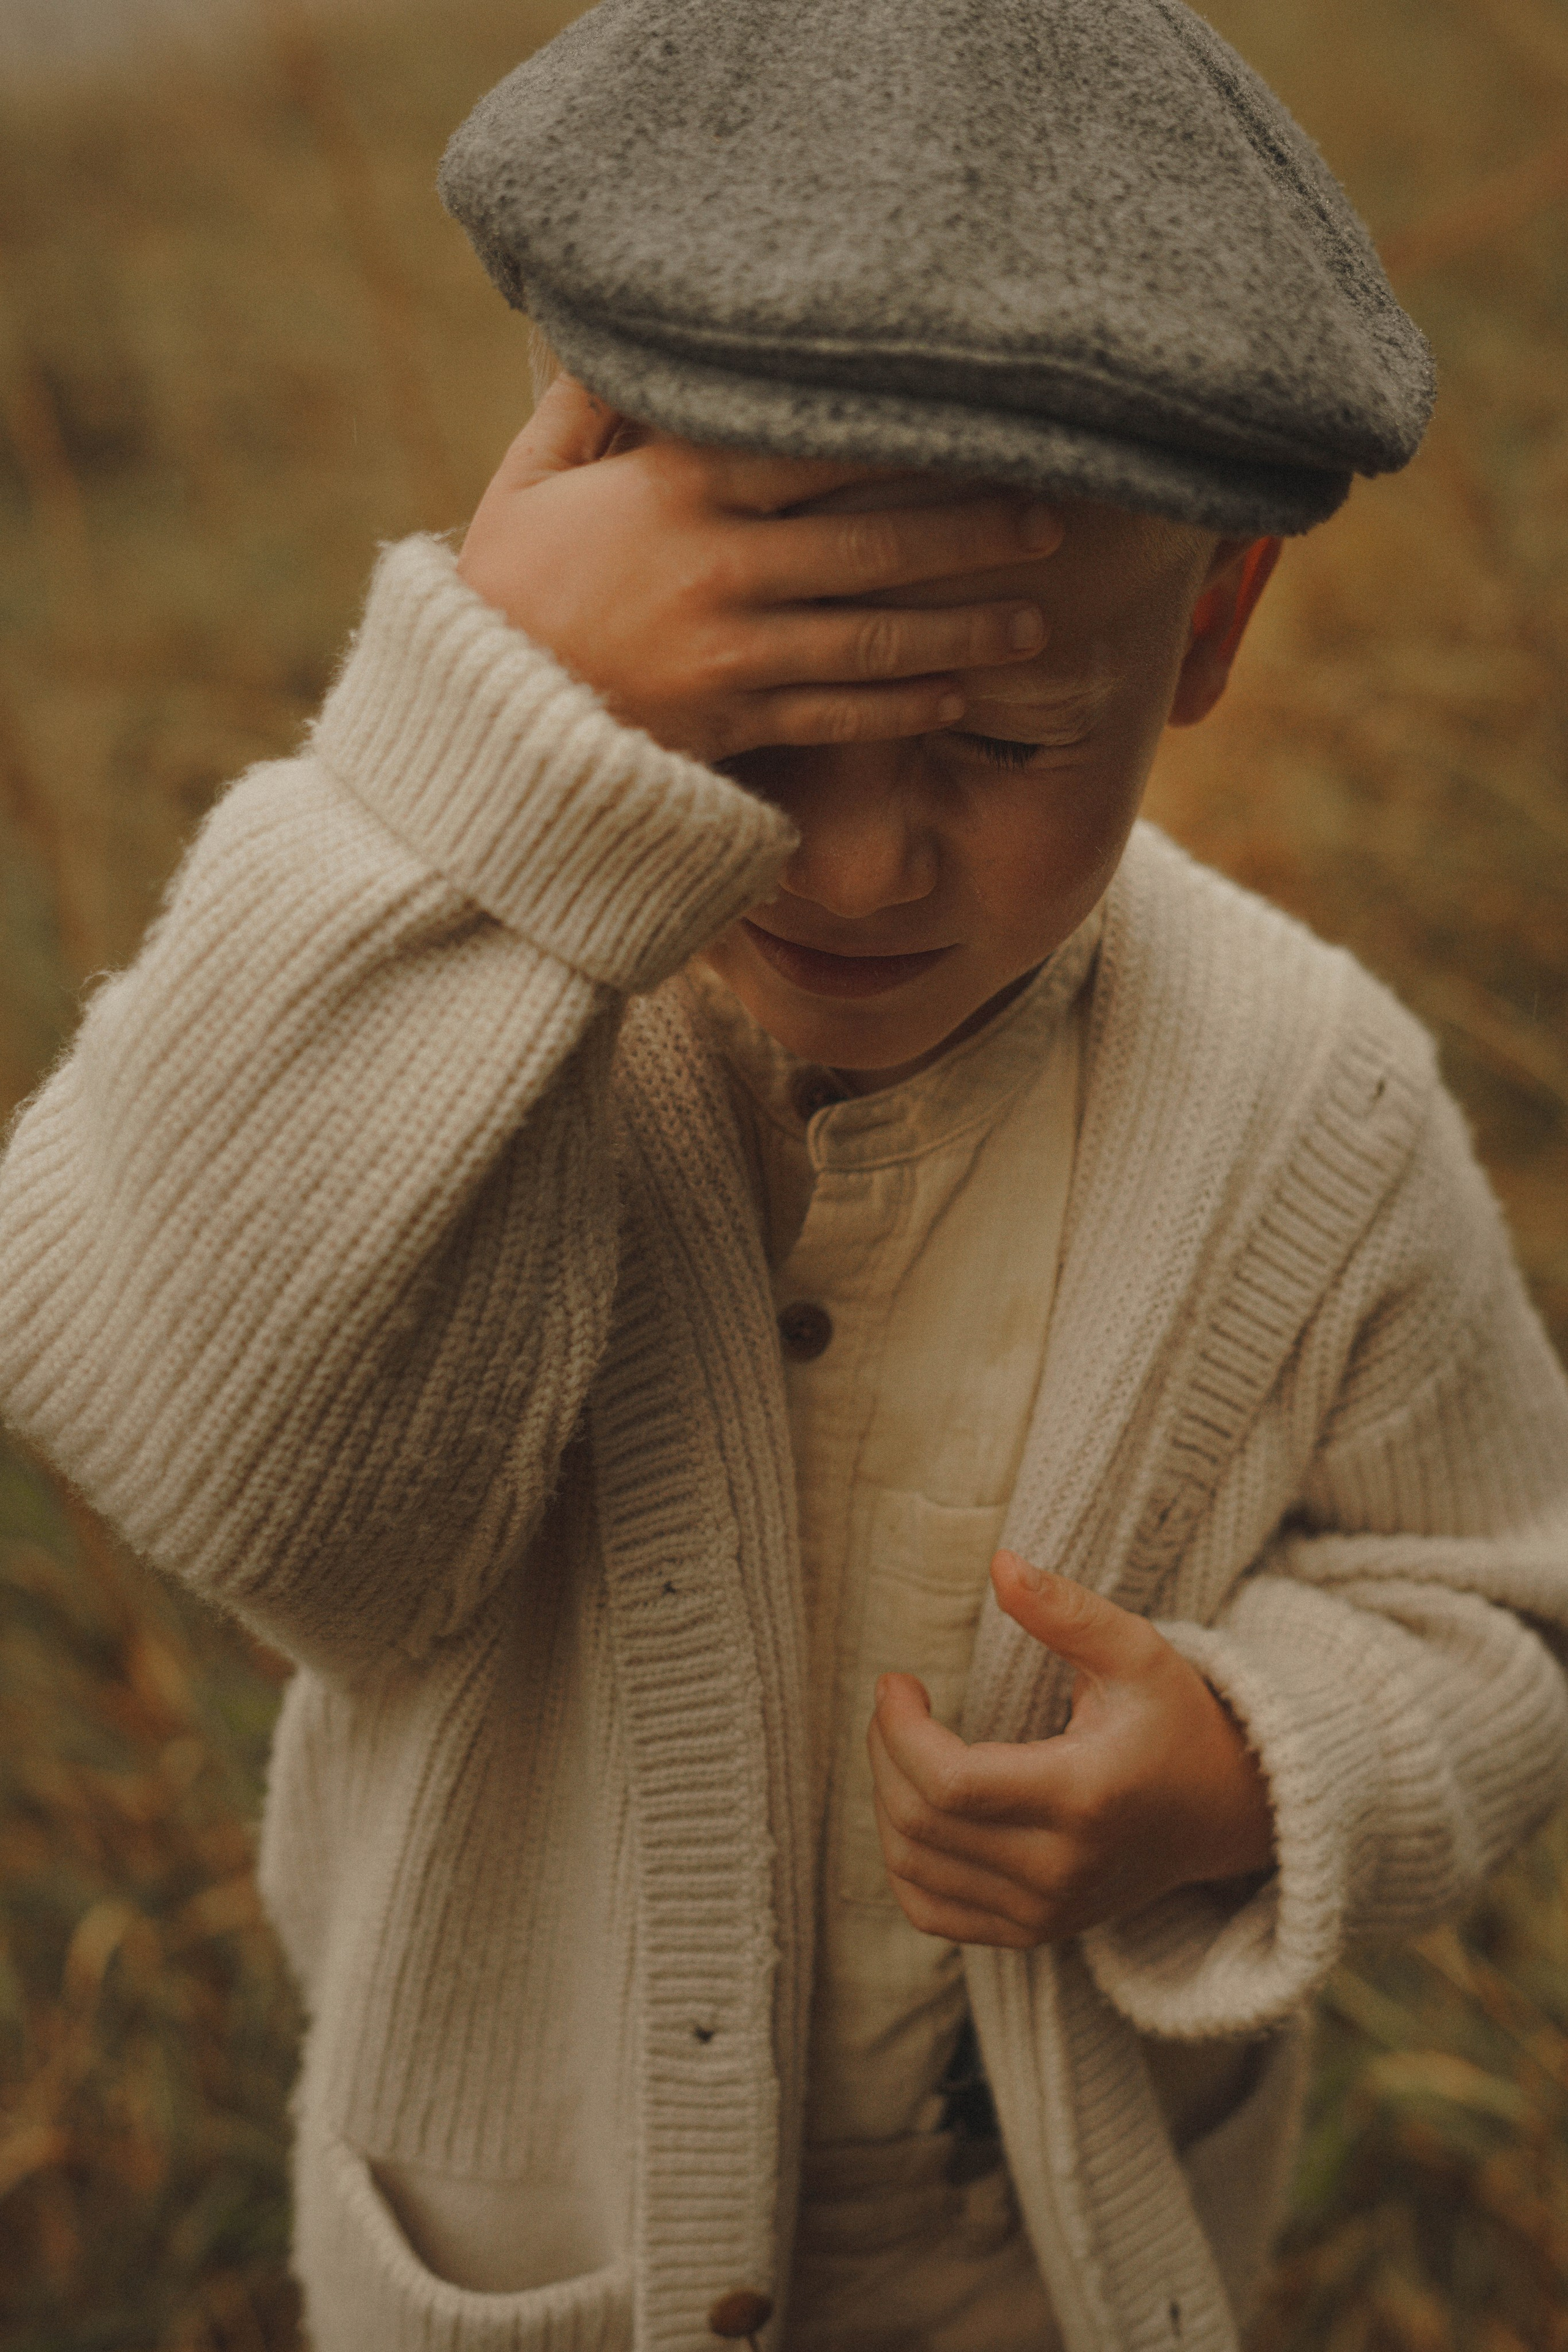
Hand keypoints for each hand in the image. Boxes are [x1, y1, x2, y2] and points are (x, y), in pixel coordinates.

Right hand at [456, 375, 1063, 764]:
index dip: (903, 439)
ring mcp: (732, 652)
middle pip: (871, 543)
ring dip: (961, 628)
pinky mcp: (733, 724)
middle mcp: (719, 569)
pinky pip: (838, 714)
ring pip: (872, 636)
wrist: (471, 728)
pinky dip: (902, 706)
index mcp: (674, 493)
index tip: (973, 424)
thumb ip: (586, 412)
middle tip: (1049, 521)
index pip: (812, 451)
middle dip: (968, 534)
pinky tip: (957, 695)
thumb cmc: (501, 597)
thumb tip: (625, 337)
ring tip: (1033, 622)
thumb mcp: (527, 485)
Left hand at [866, 1550, 1275, 1948]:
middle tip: (894, 1704)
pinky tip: (914, 1807)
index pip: (949, 1783)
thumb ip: (1066, 1610)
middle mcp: (1061, 1870)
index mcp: (1083, 1797)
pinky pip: (931, 1912)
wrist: (1220, 1811)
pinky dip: (904, 1862)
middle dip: (884, 1752)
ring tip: (902, 1746)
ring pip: (914, 1868)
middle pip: (921, 1824)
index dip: (898, 1730)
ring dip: (886, 1800)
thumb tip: (999, 1563)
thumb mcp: (1135, 1651)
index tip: (895, 1682)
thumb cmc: (1174, 1719)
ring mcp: (1045, 1912)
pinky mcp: (1033, 1932)